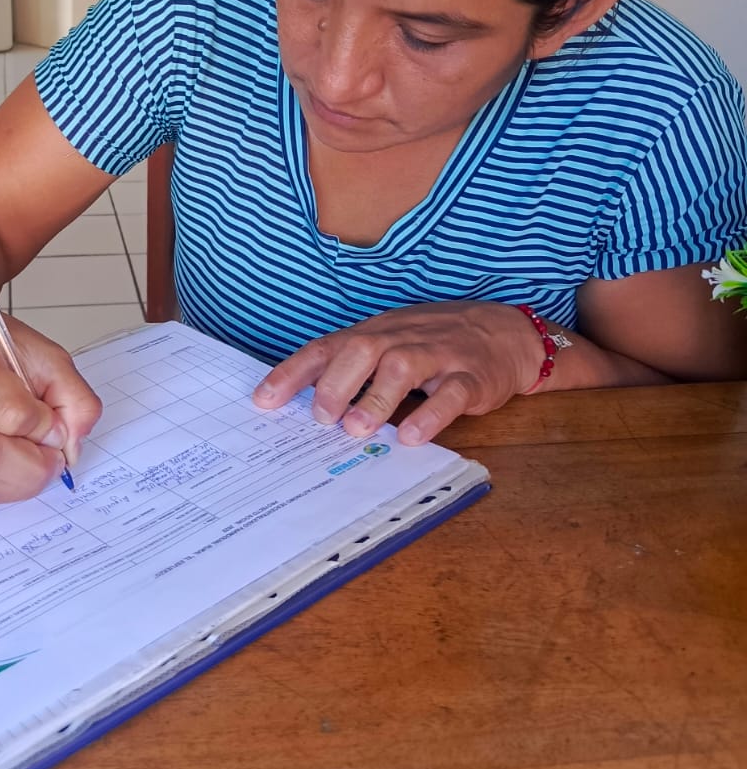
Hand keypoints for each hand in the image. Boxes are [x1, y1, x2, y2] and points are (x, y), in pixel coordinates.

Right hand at [0, 318, 102, 504]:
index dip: (46, 427)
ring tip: (35, 460)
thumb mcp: (47, 356)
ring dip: (21, 482)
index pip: (11, 414)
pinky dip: (4, 488)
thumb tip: (70, 447)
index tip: (56, 423)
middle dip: (35, 465)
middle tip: (54, 455)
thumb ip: (74, 398)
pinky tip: (14, 468)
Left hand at [251, 301, 542, 445]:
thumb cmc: (434, 343)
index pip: (326, 347)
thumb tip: (304, 407)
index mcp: (375, 333)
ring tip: (356, 429)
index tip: (263, 401)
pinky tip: (412, 437)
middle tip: (321, 418)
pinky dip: (430, 414)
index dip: (293, 372)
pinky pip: (451, 392)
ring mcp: (438, 354)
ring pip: (402, 367)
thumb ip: (351, 371)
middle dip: (335, 383)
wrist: (505, 332)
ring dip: (376, 399)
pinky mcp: (472, 376)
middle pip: (361, 349)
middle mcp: (401, 338)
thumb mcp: (388, 346)